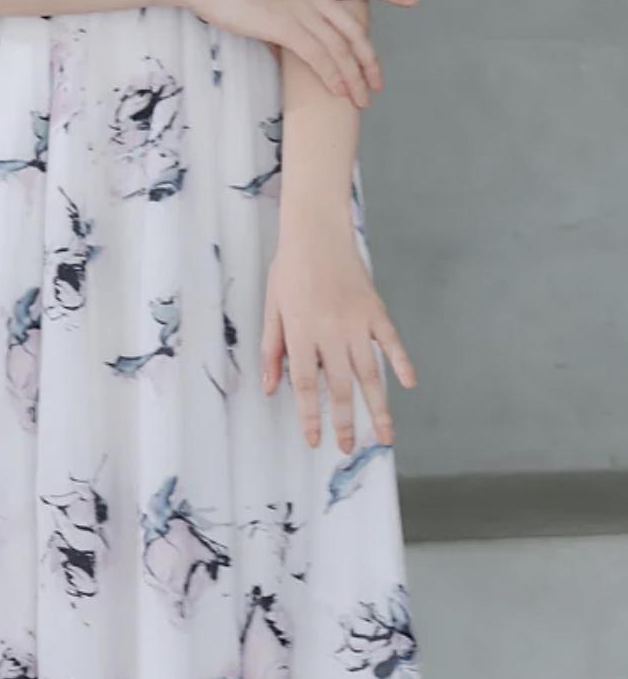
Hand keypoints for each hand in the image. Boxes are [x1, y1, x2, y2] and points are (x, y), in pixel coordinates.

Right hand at [177, 0, 418, 107]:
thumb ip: (295, 9)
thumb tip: (304, 37)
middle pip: (354, 29)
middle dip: (369, 60)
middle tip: (377, 83)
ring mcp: (302, 6)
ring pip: (340, 48)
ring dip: (353, 77)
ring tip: (361, 98)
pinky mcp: (285, 24)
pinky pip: (318, 55)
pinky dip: (332, 76)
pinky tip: (339, 91)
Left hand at [261, 225, 416, 448]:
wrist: (316, 231)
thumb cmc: (289, 269)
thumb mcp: (272, 308)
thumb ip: (272, 349)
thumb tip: (270, 387)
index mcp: (301, 333)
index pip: (307, 385)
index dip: (311, 416)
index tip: (315, 440)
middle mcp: (330, 332)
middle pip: (340, 387)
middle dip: (345, 421)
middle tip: (348, 448)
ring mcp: (356, 321)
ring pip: (369, 372)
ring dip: (378, 406)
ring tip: (385, 435)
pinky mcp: (375, 310)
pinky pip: (391, 342)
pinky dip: (401, 363)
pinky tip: (408, 385)